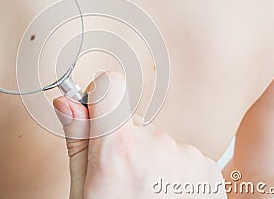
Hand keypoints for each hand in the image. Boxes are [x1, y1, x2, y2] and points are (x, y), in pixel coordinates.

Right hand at [53, 72, 226, 197]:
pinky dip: (172, 170)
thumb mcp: (85, 189)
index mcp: (119, 150)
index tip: (98, 113)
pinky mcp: (207, 168)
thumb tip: (67, 103)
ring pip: (157, 140)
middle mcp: (157, 147)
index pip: (110, 86)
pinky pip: (180, 153)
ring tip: (146, 192)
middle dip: (123, 141)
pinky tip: (164, 194)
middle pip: (133, 122)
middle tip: (122, 177)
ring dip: (150, 158)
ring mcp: (187, 157)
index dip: (99, 97)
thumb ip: (77, 140)